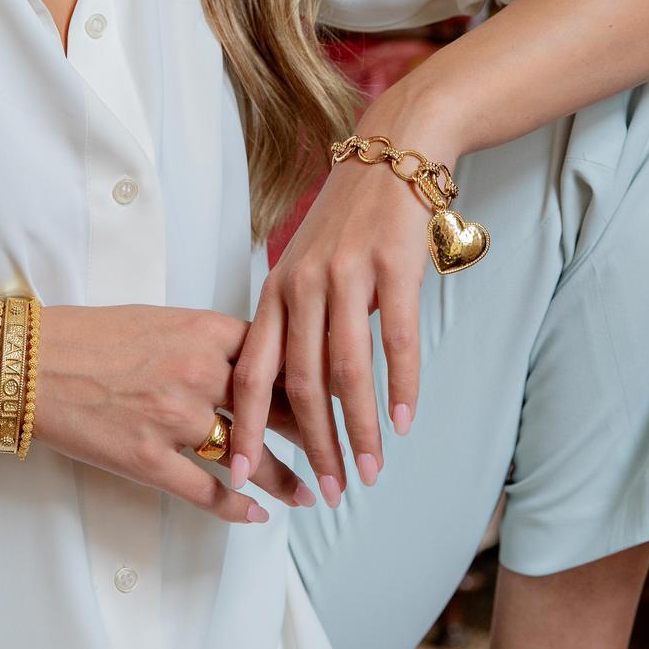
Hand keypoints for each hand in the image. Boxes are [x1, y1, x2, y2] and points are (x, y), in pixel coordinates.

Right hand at [32, 303, 316, 522]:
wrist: (30, 363)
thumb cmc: (90, 335)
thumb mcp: (159, 318)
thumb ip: (206, 337)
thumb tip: (244, 357)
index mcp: (203, 330)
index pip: (276, 352)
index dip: (310, 372)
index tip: (336, 385)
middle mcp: (198, 373)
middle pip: (274, 403)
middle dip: (314, 427)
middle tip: (342, 444)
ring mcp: (174, 419)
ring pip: (249, 454)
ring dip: (286, 476)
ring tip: (313, 489)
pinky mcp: (147, 459)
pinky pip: (205, 489)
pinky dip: (237, 506)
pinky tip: (257, 514)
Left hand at [229, 90, 449, 506]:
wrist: (392, 155)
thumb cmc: (349, 218)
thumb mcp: (307, 265)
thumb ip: (299, 320)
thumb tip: (302, 389)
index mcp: (277, 290)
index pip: (251, 370)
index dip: (246, 426)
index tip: (243, 474)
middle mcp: (302, 285)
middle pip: (300, 384)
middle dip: (313, 446)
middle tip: (325, 492)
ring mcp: (346, 275)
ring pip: (348, 371)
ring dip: (361, 429)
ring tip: (370, 471)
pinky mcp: (391, 267)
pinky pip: (395, 339)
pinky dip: (401, 386)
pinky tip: (405, 420)